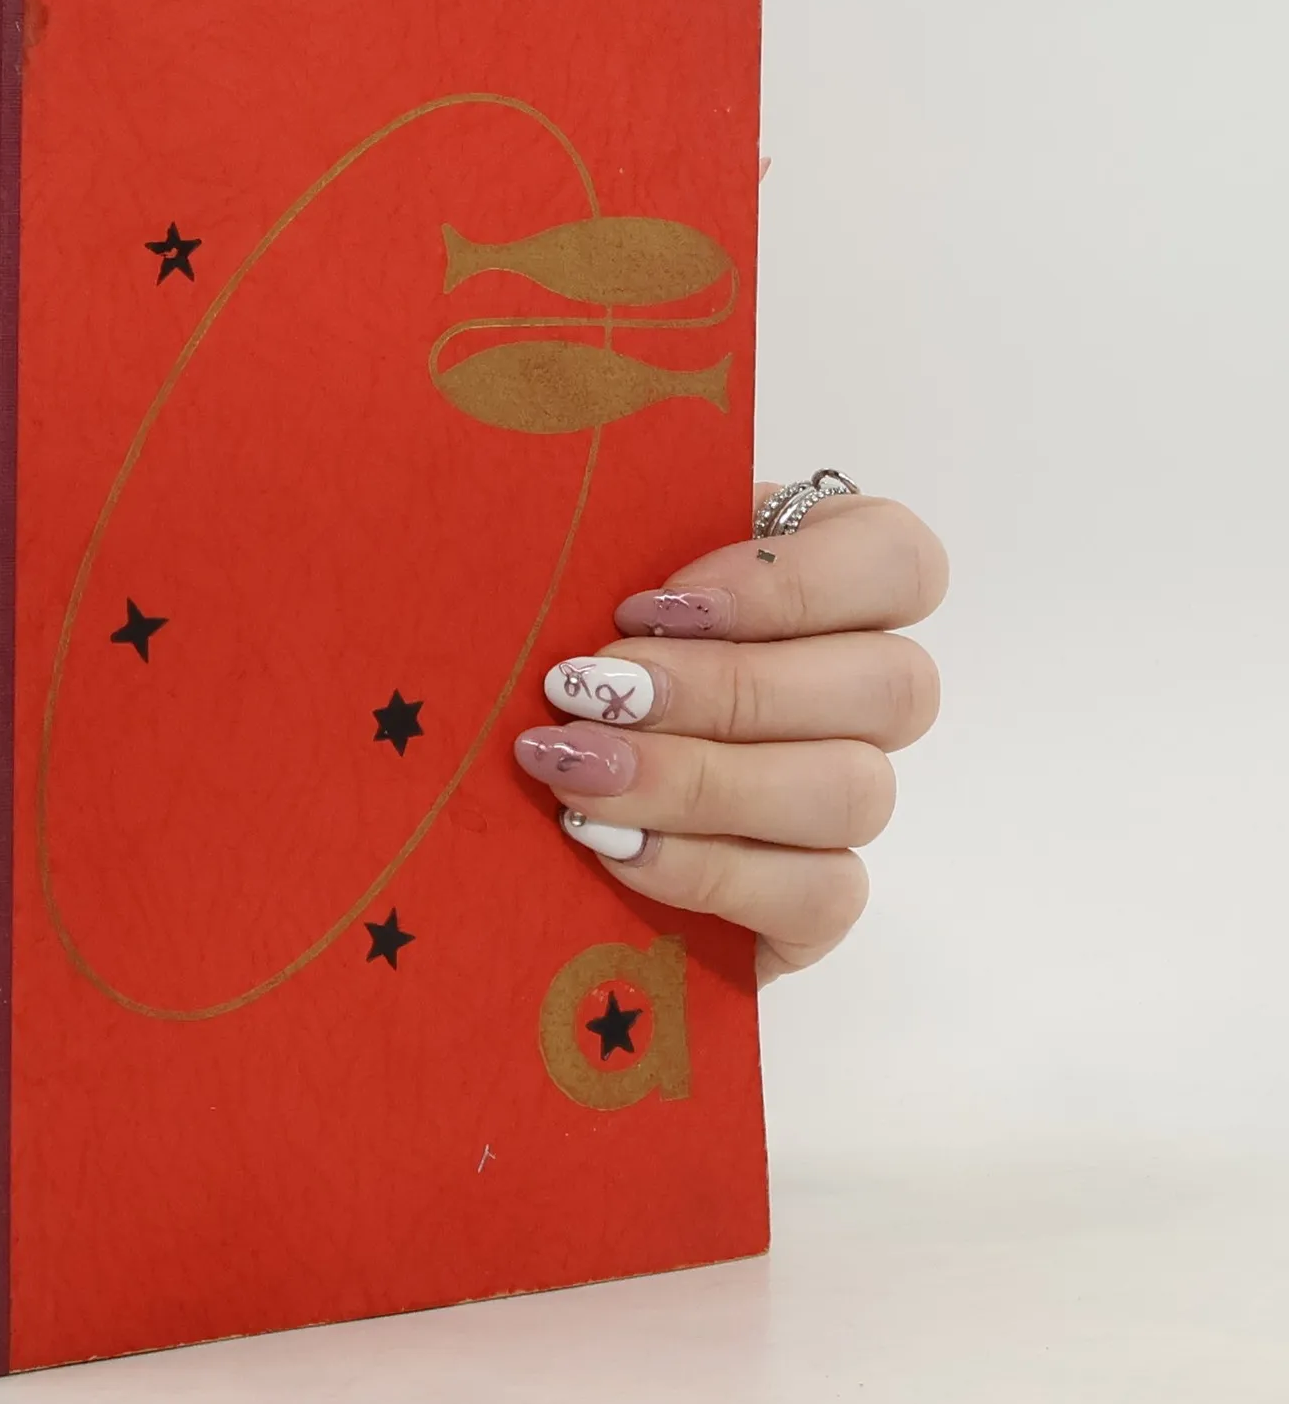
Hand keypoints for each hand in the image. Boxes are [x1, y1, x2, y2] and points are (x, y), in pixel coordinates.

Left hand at [512, 484, 946, 983]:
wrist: (503, 797)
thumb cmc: (551, 655)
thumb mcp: (576, 571)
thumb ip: (613, 535)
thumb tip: (561, 502)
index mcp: (828, 583)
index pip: (899, 559)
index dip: (793, 583)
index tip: (651, 602)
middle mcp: (863, 693)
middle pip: (888, 686)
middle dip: (723, 690)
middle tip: (584, 689)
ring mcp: (848, 801)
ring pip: (855, 793)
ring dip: (702, 781)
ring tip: (574, 772)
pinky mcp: (817, 902)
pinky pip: (820, 895)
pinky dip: (709, 870)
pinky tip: (610, 848)